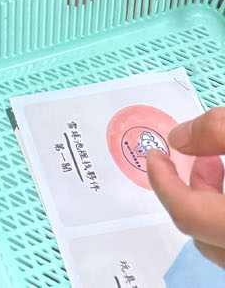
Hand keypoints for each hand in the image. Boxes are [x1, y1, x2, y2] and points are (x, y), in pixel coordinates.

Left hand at [148, 111, 224, 267]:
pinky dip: (224, 213)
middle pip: (202, 232)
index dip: (164, 182)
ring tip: (217, 163)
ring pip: (220, 239)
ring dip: (211, 201)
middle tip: (196, 156)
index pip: (187, 215)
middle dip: (189, 190)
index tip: (155, 156)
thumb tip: (179, 138)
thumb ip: (217, 132)